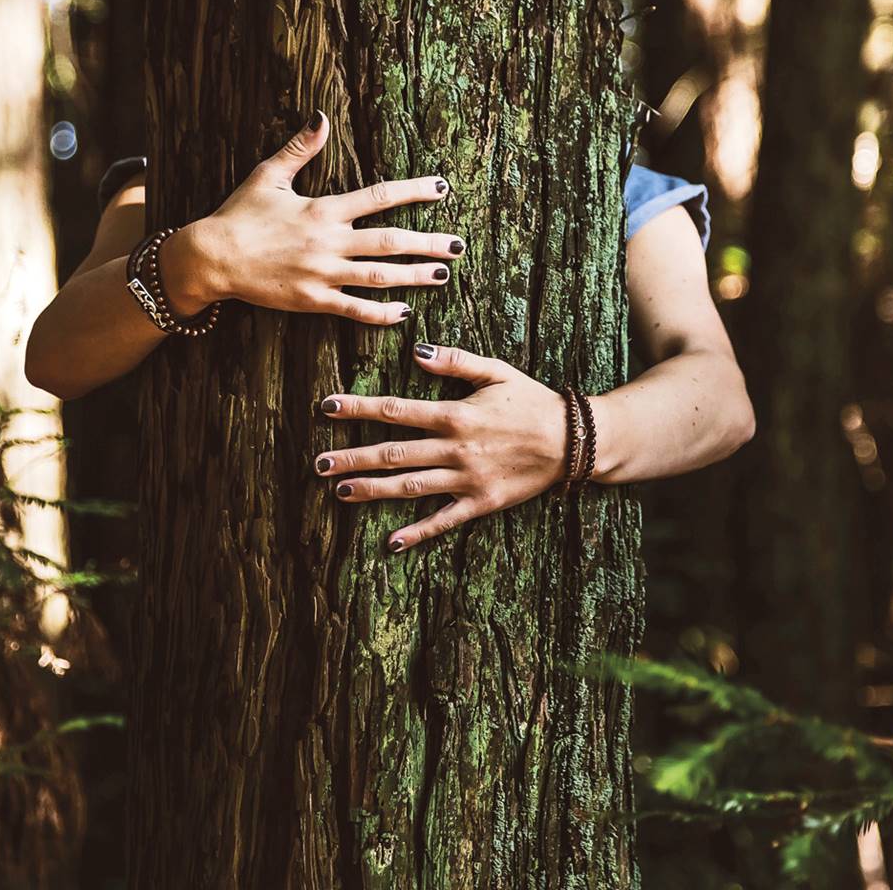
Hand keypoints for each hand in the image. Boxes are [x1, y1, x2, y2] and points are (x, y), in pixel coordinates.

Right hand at [162, 111, 464, 324]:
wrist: (211, 258)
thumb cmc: (238, 215)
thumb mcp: (268, 175)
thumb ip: (300, 148)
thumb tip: (322, 117)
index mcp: (323, 210)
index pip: (379, 197)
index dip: (413, 192)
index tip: (442, 189)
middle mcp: (329, 242)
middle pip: (389, 242)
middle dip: (427, 243)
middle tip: (458, 246)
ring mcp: (322, 274)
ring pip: (379, 277)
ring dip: (413, 276)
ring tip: (441, 275)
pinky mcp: (312, 301)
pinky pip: (353, 309)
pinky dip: (380, 313)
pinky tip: (403, 313)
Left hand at [313, 343, 574, 551]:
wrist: (574, 441)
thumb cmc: (531, 402)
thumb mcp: (496, 372)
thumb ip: (455, 361)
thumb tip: (417, 351)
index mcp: (455, 414)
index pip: (396, 410)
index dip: (359, 408)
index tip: (327, 407)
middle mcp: (455, 449)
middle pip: (394, 454)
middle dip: (353, 457)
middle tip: (319, 463)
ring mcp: (467, 480)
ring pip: (410, 487)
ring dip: (373, 490)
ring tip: (340, 492)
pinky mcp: (481, 503)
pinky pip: (444, 520)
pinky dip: (418, 532)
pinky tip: (391, 541)